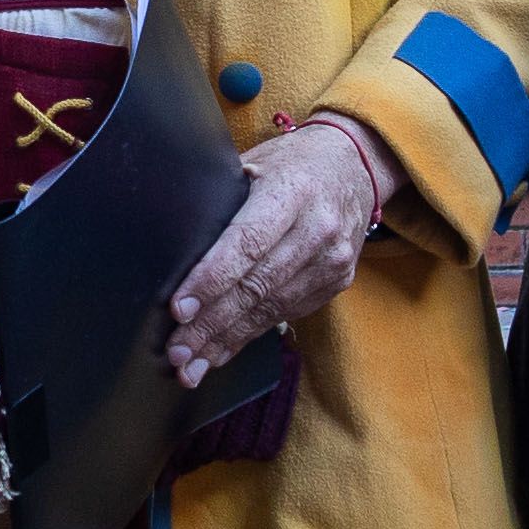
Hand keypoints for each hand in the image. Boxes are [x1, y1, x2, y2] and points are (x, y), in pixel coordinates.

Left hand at [165, 114, 392, 387]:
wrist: (356, 166)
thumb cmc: (292, 163)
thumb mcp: (256, 162)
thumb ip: (223, 198)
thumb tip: (171, 242)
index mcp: (293, 191)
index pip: (246, 242)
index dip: (211, 279)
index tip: (178, 309)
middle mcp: (319, 228)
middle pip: (256, 285)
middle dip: (211, 323)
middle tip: (175, 351)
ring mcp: (333, 260)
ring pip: (270, 308)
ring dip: (226, 340)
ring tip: (190, 365)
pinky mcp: (337, 282)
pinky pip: (286, 314)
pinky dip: (249, 335)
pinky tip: (221, 351)